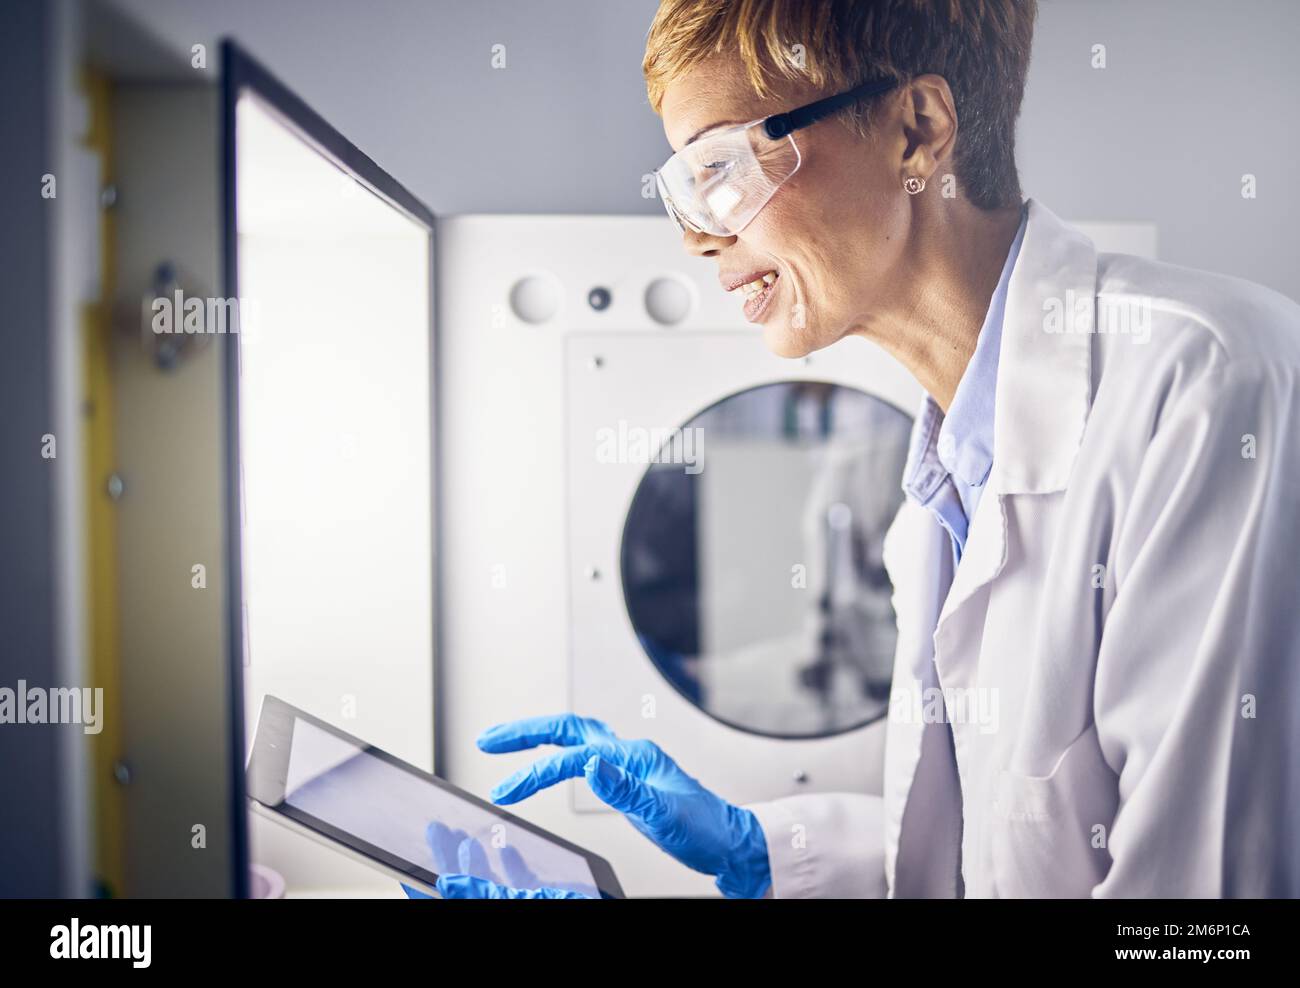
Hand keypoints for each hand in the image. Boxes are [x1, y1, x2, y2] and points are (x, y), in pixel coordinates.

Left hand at [401, 821, 592, 898]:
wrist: (605, 909)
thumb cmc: (575, 908)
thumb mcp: (524, 901)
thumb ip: (483, 893)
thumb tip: (446, 882)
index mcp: (485, 914)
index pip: (440, 897)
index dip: (419, 878)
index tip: (407, 853)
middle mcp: (497, 911)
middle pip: (462, 886)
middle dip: (448, 856)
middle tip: (437, 829)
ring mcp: (518, 908)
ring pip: (489, 886)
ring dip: (479, 858)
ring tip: (468, 836)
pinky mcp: (540, 903)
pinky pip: (519, 887)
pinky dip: (513, 866)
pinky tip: (509, 850)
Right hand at [477, 713, 770, 897]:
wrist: (731, 842)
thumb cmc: (705, 829)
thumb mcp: (663, 813)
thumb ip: (625, 788)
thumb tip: (590, 764)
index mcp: (635, 757)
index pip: (574, 756)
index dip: (537, 772)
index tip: (508, 789)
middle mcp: (628, 754)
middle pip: (568, 728)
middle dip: (525, 732)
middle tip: (489, 740)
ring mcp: (628, 765)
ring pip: (574, 738)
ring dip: (537, 738)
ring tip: (504, 744)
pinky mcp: (628, 780)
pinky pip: (582, 757)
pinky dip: (556, 756)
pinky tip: (545, 766)